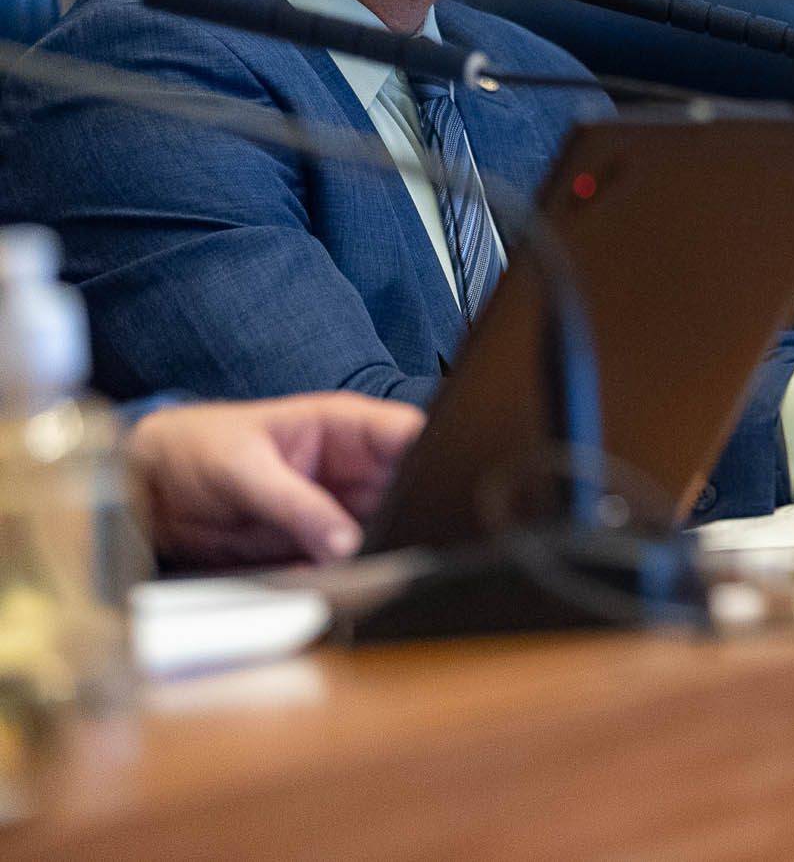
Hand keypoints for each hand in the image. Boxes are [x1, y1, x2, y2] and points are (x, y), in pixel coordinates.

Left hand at [127, 393, 426, 565]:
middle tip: (385, 538)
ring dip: (374, 550)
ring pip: (382, 530)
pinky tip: (323, 577)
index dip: (433, 453)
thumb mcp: (243, 468)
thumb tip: (345, 542)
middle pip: (407, 489)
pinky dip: (340, 575)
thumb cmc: (195, 449)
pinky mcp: (315, 545)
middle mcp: (351, 468)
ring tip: (353, 562)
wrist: (148, 487)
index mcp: (345, 428)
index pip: (409, 432)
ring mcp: (336, 508)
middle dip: (406, 515)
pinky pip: (344, 563)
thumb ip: (295, 505)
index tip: (432, 487)